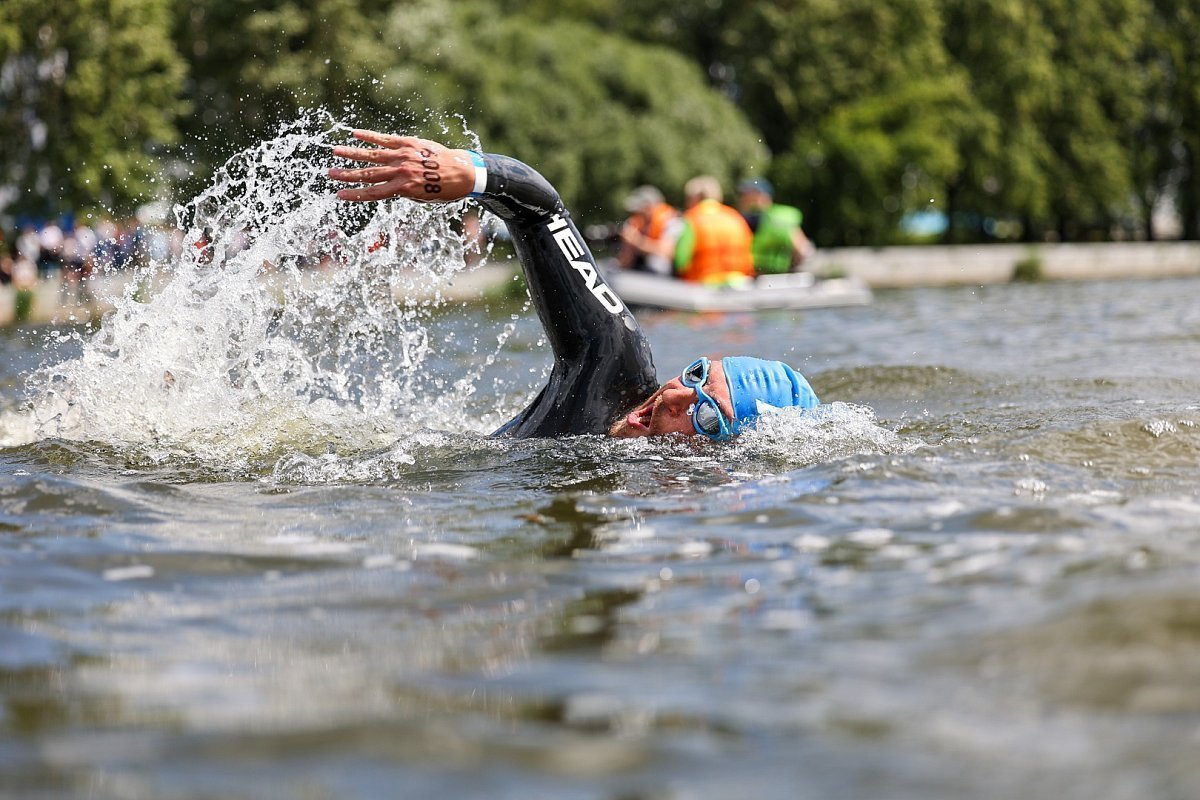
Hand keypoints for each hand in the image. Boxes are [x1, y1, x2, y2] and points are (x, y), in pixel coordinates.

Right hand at [328, 129, 474, 201]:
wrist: (462, 171)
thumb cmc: (443, 189)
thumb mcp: (422, 197)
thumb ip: (403, 192)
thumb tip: (387, 188)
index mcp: (404, 189)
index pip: (373, 193)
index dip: (355, 195)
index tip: (339, 195)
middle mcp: (401, 171)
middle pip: (368, 174)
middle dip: (347, 175)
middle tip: (330, 173)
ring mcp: (404, 155)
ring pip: (372, 155)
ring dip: (352, 153)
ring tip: (335, 152)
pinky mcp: (408, 142)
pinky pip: (385, 139)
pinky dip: (370, 136)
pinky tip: (355, 133)